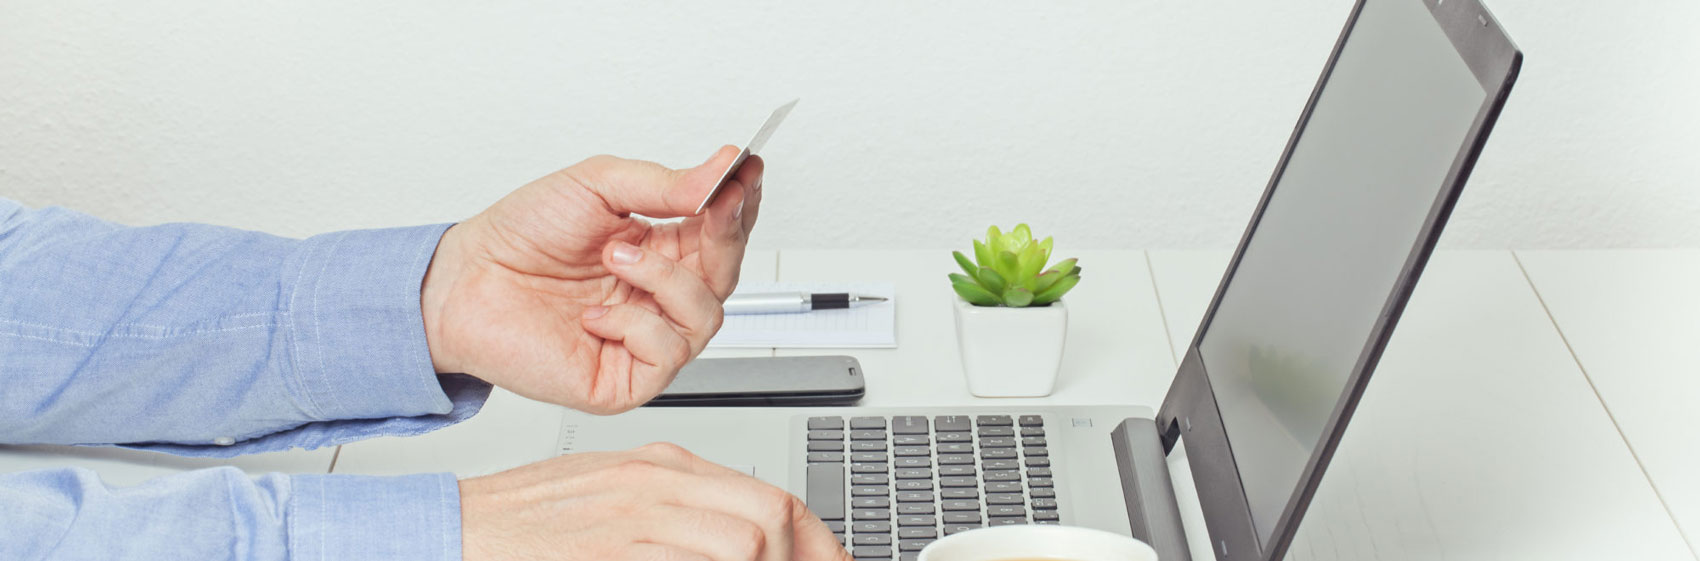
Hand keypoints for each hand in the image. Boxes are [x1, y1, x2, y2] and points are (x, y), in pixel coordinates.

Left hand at [421, 147, 762, 413]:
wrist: (463, 283)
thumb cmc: (520, 238)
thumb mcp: (597, 186)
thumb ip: (664, 184)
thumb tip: (721, 171)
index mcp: (658, 250)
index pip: (721, 231)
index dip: (740, 203)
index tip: (747, 171)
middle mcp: (657, 296)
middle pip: (727, 273)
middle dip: (724, 235)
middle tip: (712, 203)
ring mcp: (645, 339)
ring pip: (706, 315)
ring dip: (665, 279)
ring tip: (616, 256)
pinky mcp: (626, 379)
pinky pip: (667, 354)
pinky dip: (635, 325)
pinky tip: (596, 313)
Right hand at [459, 443, 849, 560]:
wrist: (457, 525)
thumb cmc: (526, 521)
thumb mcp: (615, 499)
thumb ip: (676, 514)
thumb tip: (740, 542)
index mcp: (663, 464)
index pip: (769, 495)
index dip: (815, 539)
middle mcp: (657, 481)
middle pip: (771, 512)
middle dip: (802, 556)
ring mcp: (634, 515)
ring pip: (745, 542)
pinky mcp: (611, 547)